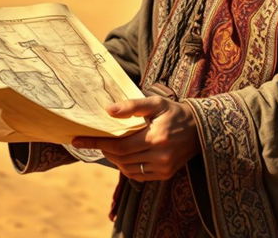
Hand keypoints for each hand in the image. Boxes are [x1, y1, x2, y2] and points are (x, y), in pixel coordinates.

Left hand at [72, 96, 199, 181]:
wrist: (199, 128)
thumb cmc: (174, 112)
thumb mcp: (154, 103)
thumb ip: (132, 106)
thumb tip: (108, 110)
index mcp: (155, 138)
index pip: (118, 146)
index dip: (97, 143)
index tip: (77, 140)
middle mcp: (159, 157)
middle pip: (121, 158)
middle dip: (105, 150)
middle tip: (93, 140)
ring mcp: (163, 168)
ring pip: (128, 169)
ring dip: (115, 159)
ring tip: (111, 146)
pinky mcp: (165, 174)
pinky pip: (139, 175)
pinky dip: (127, 166)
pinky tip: (126, 155)